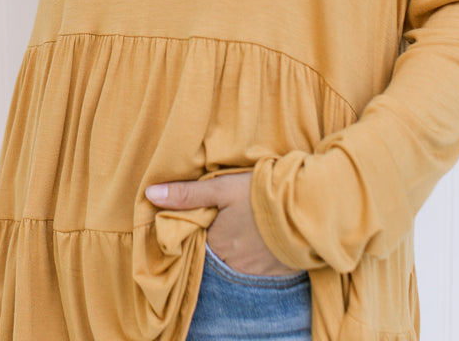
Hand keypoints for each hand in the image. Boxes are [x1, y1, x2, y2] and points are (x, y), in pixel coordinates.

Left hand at [145, 172, 295, 275]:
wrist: (308, 207)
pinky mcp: (278, 271)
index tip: (192, 221)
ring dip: (235, 249)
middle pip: (215, 255)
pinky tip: (258, 240)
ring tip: (240, 229)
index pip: (193, 244)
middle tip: (219, 223)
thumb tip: (150, 194)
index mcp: (216, 244)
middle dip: (214, 242)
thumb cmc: (261, 194)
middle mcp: (233, 264)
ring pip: (236, 263)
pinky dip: (255, 256)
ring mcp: (257, 271)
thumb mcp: (221, 187)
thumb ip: (186, 194)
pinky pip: (258, 268)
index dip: (192, 232)